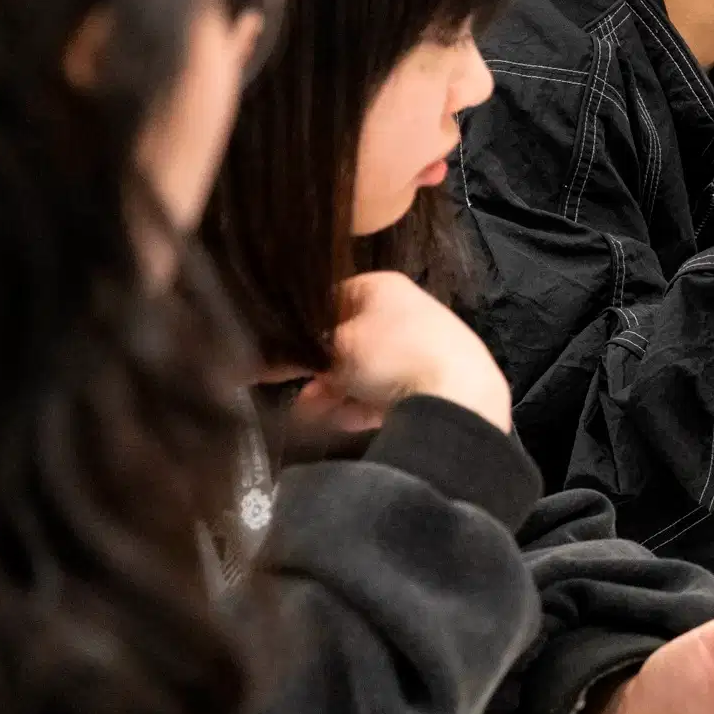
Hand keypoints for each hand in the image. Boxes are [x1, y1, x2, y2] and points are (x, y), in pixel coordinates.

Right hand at [289, 272, 511, 434]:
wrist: (460, 395)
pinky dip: (362, 408)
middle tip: (294, 391)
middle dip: (319, 370)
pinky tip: (341, 424)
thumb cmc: (390, 354)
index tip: (278, 352)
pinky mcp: (436, 386)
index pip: (330, 298)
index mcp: (383, 288)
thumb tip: (253, 366)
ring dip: (335, 394)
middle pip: (348, 340)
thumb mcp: (333, 350)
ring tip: (310, 415)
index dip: (303, 326)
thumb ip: (294, 356)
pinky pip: (388, 395)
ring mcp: (424, 349)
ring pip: (366, 372)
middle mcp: (406, 312)